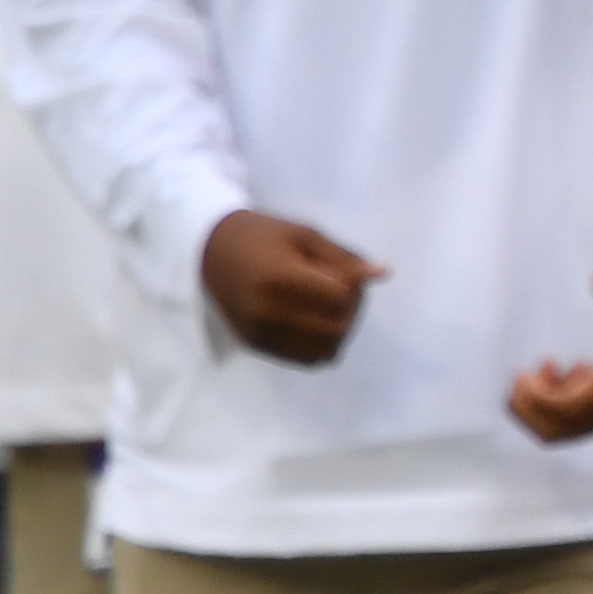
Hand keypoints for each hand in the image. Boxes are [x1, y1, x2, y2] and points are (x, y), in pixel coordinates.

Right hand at [202, 211, 385, 365]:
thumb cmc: (262, 235)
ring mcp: (260, 333)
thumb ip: (343, 257)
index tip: (346, 273)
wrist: (209, 250)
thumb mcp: (305, 235)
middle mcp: (268, 311)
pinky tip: (312, 320)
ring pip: (324, 351)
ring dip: (338, 332)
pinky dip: (320, 344)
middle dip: (350, 312)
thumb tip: (383, 273)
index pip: (341, 298)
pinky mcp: (255, 345)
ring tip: (327, 307)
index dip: (354, 287)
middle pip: (337, 328)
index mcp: (280, 277)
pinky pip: (305, 359)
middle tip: (341, 291)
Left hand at [511, 273, 592, 440]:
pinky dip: (561, 404)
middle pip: (556, 430)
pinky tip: (571, 370)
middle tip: (521, 375)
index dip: (536, 397)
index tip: (522, 372)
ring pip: (564, 430)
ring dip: (544, 405)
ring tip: (548, 366)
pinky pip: (578, 423)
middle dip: (528, 408)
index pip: (564, 410)